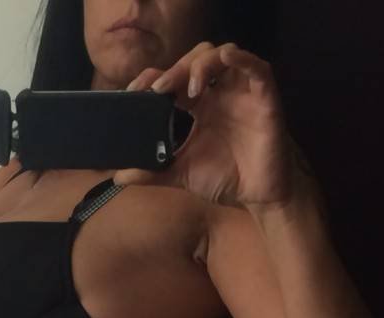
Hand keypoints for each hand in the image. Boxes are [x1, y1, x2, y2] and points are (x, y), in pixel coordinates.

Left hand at [112, 42, 300, 209]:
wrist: (259, 197)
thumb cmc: (226, 179)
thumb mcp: (182, 173)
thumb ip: (153, 172)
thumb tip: (119, 177)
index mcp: (200, 106)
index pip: (174, 78)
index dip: (154, 77)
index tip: (135, 91)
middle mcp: (219, 93)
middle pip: (195, 59)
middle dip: (175, 69)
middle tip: (158, 89)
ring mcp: (242, 92)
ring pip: (223, 54)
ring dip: (202, 63)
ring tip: (189, 89)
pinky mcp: (264, 97)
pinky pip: (257, 67)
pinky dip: (241, 58)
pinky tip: (225, 59)